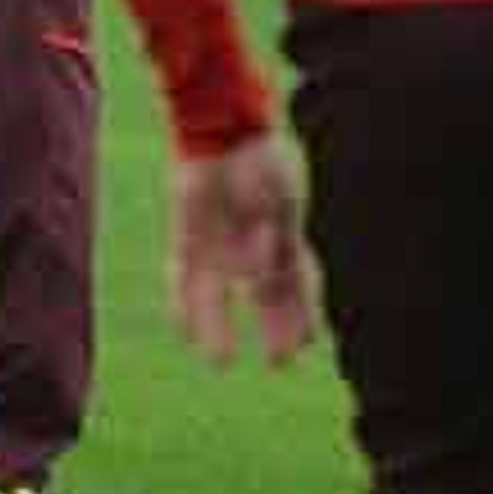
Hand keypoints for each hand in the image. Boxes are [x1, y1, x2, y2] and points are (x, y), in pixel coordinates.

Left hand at [167, 135, 318, 368]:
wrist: (222, 130)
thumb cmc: (260, 160)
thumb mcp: (278, 198)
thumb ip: (272, 240)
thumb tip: (257, 280)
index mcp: (285, 236)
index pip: (300, 284)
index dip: (305, 313)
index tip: (309, 340)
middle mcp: (251, 247)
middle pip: (265, 299)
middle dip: (275, 329)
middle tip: (279, 363)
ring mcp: (220, 244)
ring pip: (219, 296)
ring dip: (219, 328)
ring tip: (219, 362)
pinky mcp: (189, 237)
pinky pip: (184, 275)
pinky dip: (183, 302)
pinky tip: (183, 331)